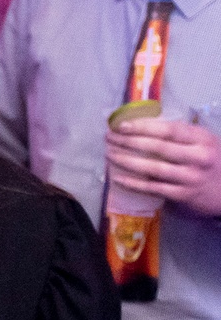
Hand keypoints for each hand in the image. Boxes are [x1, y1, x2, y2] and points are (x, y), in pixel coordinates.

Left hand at [106, 117, 220, 215]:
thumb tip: (142, 123)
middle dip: (129, 141)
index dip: (143, 126)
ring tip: (109, 154)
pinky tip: (118, 178)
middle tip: (109, 137)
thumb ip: (181, 135)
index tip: (121, 125)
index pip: (169, 129)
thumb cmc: (212, 161)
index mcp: (202, 139)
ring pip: (153, 168)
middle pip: (158, 147)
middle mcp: (198, 157)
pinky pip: (153, 188)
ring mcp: (190, 177)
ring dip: (127, 161)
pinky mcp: (184, 195)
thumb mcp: (204, 142)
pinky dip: (134, 183)